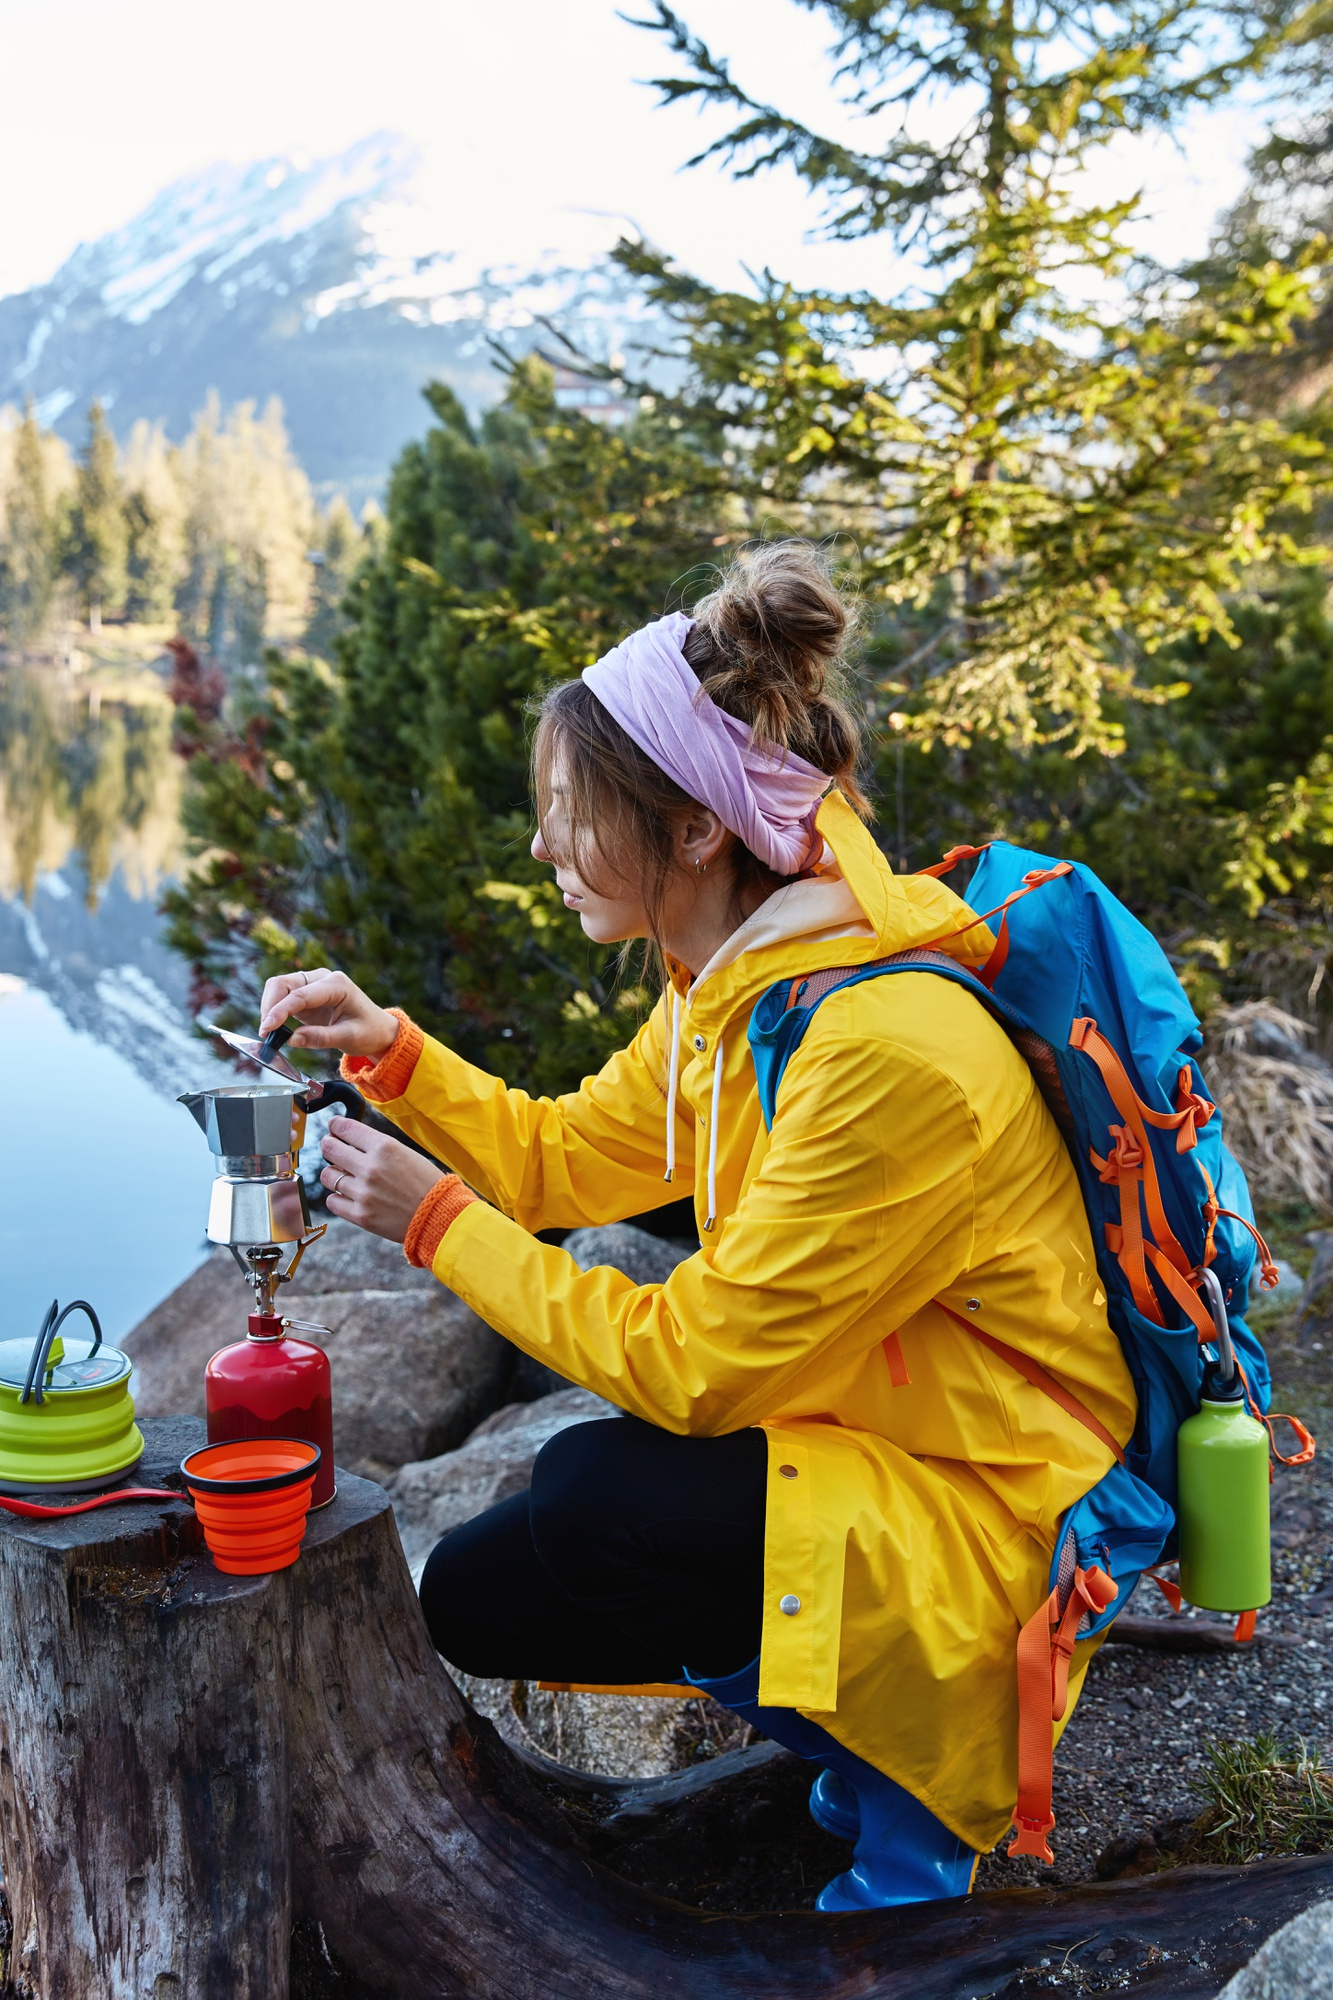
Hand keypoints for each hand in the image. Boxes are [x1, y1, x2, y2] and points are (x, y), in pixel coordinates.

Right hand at [258, 968, 397, 1059]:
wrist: (378, 1029)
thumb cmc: (369, 1031)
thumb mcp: (349, 1038)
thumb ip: (321, 1038)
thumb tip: (292, 1039)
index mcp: (337, 984)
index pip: (300, 995)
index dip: (280, 1011)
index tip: (266, 1028)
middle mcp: (322, 979)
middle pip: (284, 983)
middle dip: (270, 1006)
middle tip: (265, 1032)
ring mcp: (313, 984)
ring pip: (279, 987)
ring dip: (269, 1007)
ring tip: (268, 1031)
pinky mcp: (306, 995)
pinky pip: (282, 997)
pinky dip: (274, 1010)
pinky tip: (274, 1027)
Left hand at [319, 1118, 445, 1242]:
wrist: (439, 1216)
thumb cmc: (426, 1182)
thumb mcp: (405, 1153)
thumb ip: (377, 1147)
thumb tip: (349, 1142)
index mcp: (384, 1147)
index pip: (344, 1128)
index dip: (335, 1125)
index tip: (333, 1127)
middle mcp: (370, 1167)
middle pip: (329, 1148)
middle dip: (329, 1145)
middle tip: (333, 1147)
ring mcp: (363, 1192)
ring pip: (328, 1176)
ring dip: (335, 1174)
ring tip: (346, 1176)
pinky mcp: (360, 1215)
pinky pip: (332, 1201)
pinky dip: (338, 1197)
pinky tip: (350, 1196)